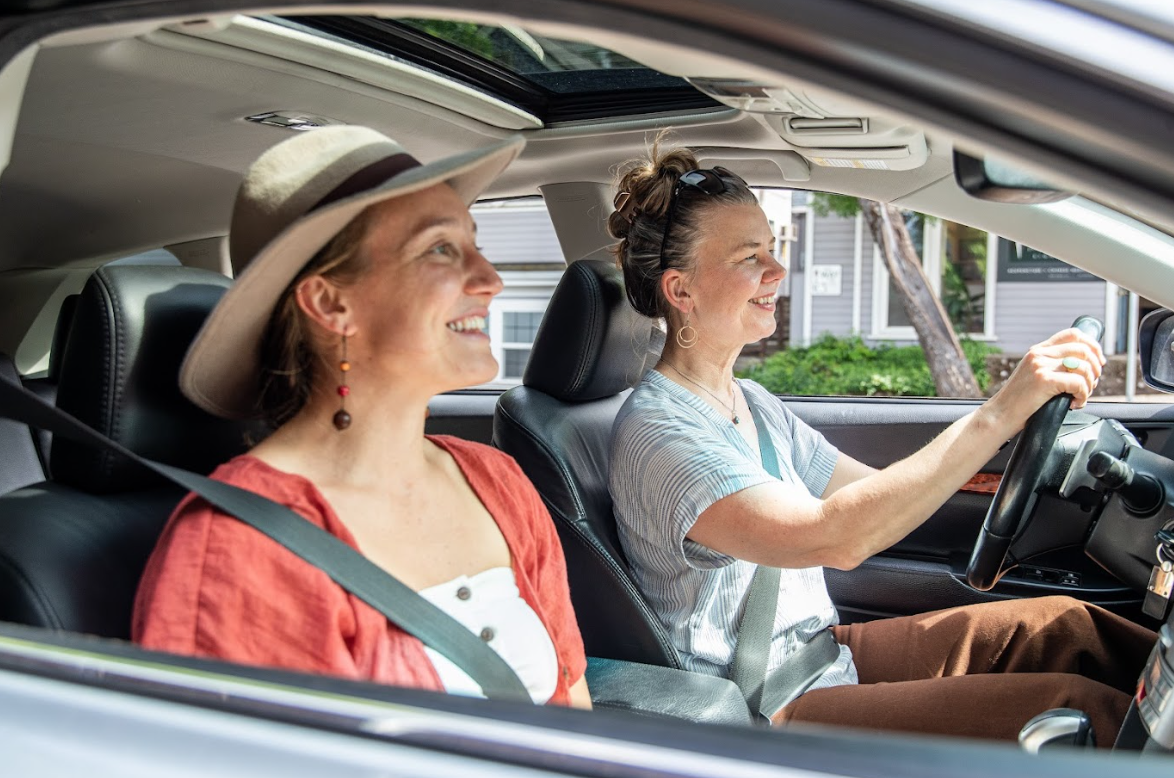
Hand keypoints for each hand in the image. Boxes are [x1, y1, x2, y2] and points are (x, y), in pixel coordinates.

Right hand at [984, 328, 1105, 432]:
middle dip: (1096, 369)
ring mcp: (1040, 366)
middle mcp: (1039, 354)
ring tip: (1080, 397)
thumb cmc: (1017, 403)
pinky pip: (1078, 383)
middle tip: (1091, 385)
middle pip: (1083, 349)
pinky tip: (1074, 404)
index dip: (1093, 345)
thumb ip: (1051, 368)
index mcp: (1037, 351)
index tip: (1098, 362)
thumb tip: (1081, 369)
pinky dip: (1083, 396)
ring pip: (1083, 366)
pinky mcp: (1044, 380)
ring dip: (1090, 385)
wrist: (998, 416)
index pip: (1073, 334)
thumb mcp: (1032, 377)